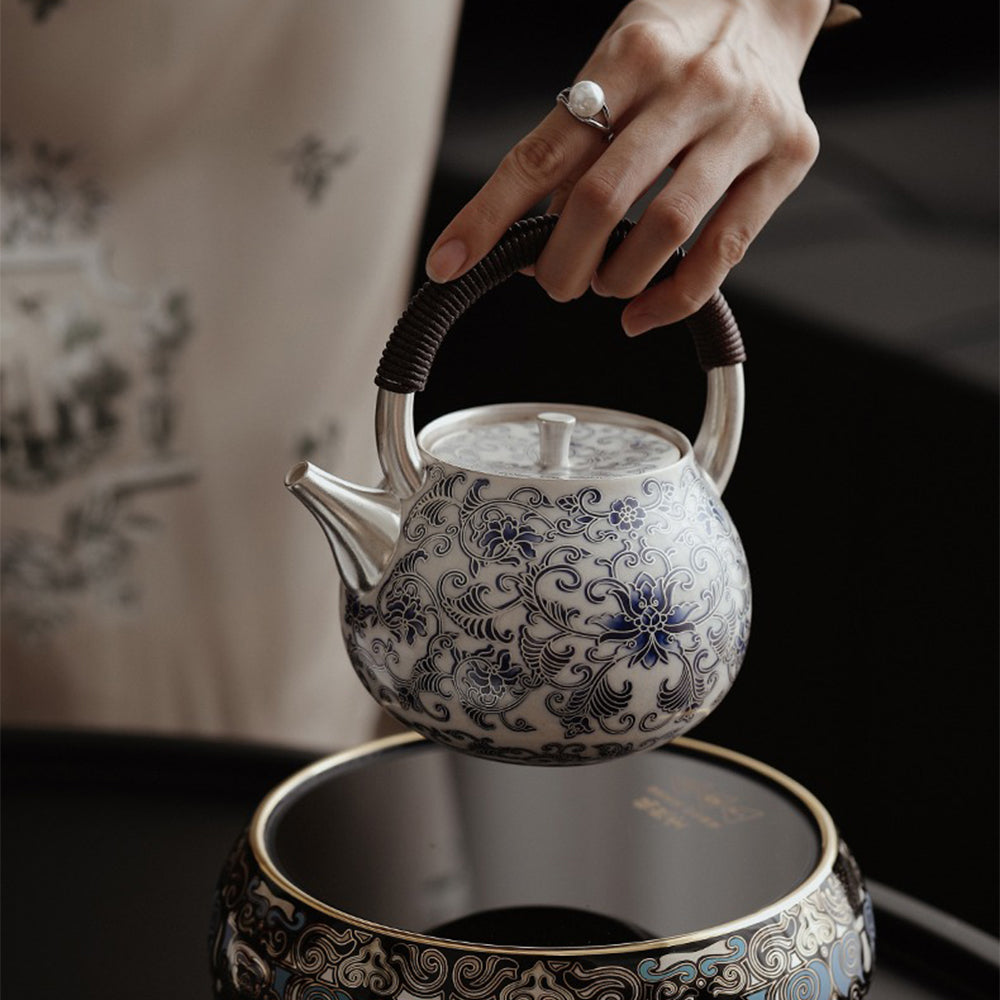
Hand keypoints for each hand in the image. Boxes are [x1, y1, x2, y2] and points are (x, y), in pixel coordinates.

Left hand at [426, 0, 827, 334]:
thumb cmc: (677, 42)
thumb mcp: (612, 68)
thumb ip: (574, 148)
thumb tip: (532, 244)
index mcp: (629, 56)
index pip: (541, 152)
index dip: (489, 216)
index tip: (451, 262)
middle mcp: (688, 85)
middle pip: (601, 199)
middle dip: (562, 263)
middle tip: (554, 283)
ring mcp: (743, 120)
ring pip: (663, 229)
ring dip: (617, 279)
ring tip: (605, 283)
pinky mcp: (787, 156)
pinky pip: (724, 251)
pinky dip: (675, 296)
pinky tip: (645, 310)